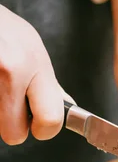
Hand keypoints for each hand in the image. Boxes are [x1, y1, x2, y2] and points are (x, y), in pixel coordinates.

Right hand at [0, 5, 63, 144]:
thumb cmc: (2, 27)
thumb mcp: (32, 47)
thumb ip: (48, 82)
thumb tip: (66, 107)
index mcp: (33, 65)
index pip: (50, 119)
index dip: (45, 130)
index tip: (40, 126)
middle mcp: (10, 72)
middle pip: (14, 134)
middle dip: (14, 127)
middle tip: (13, 108)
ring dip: (0, 112)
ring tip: (1, 84)